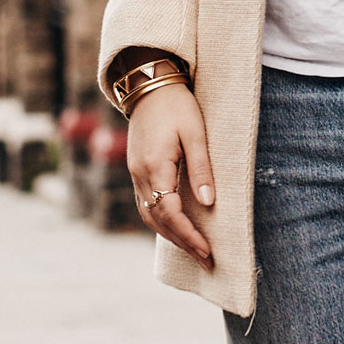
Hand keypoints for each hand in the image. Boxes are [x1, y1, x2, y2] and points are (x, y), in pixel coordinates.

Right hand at [125, 80, 215, 264]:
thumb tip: (208, 203)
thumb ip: (201, 168)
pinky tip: (176, 228)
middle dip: (182, 242)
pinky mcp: (136, 170)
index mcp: (155, 166)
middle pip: (158, 221)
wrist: (148, 85)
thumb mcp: (196, 133)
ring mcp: (135, 173)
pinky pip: (145, 205)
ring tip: (194, 249)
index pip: (170, 213)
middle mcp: (140, 174)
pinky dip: (161, 221)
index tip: (207, 250)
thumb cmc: (177, 105)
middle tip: (206, 259)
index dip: (188, 235)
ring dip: (170, 235)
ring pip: (149, 216)